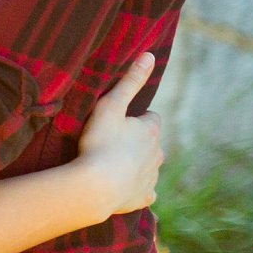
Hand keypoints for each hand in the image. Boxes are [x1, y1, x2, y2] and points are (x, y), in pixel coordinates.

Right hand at [76, 52, 161, 215]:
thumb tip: (149, 55)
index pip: (152, 119)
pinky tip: (121, 187)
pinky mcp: (144, 197)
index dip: (137, 119)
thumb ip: (130, 82)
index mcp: (151, 131)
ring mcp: (152, 177)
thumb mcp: (110, 106)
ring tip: (112, 164)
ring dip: (136, 164)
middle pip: (152, 144)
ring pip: (149, 166)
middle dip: (138, 142)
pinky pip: (145, 191)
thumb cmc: (99, 143)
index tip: (121, 122)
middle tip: (113, 142)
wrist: (95, 186)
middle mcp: (157, 154)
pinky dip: (136, 188)